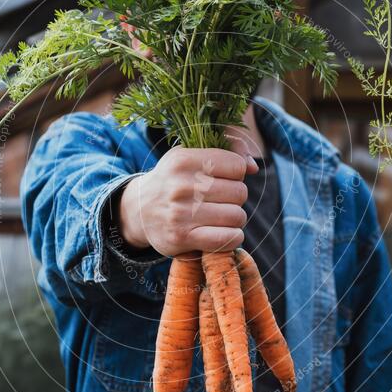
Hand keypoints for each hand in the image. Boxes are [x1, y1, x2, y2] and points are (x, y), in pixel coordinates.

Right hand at [118, 143, 257, 255]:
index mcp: (183, 160)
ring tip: (221, 216)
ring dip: (234, 218)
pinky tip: (224, 233)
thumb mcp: (189, 157)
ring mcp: (181, 214)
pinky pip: (227, 238)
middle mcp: (181, 186)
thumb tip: (254, 167)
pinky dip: (233, 237)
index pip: (237, 166)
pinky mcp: (182, 238)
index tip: (224, 179)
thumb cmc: (172, 181)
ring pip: (237, 216)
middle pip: (239, 192)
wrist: (138, 210)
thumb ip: (226, 153)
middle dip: (235, 198)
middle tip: (221, 200)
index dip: (237, 174)